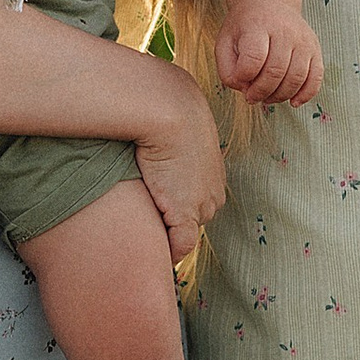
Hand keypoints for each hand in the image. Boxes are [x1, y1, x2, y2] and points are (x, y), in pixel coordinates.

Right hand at [131, 68, 226, 268]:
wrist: (168, 109)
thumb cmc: (166, 110)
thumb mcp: (178, 126)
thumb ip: (175, 141)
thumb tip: (158, 142)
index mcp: (214, 174)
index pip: (196, 201)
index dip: (174, 202)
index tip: (156, 197)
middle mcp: (213, 193)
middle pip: (192, 218)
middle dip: (172, 218)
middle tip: (148, 208)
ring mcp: (202, 205)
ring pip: (184, 231)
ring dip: (166, 230)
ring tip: (145, 215)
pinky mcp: (187, 214)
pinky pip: (180, 245)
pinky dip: (169, 250)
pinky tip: (152, 245)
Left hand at [219, 0, 321, 105]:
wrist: (269, 3)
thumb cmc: (243, 27)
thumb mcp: (224, 42)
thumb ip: (227, 70)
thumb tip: (246, 90)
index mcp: (258, 25)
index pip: (253, 59)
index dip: (244, 77)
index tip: (239, 81)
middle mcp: (284, 30)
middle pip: (275, 72)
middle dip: (261, 92)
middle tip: (252, 97)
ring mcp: (303, 40)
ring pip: (296, 78)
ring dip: (280, 96)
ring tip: (267, 98)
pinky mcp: (315, 49)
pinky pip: (316, 77)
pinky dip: (305, 94)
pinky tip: (292, 102)